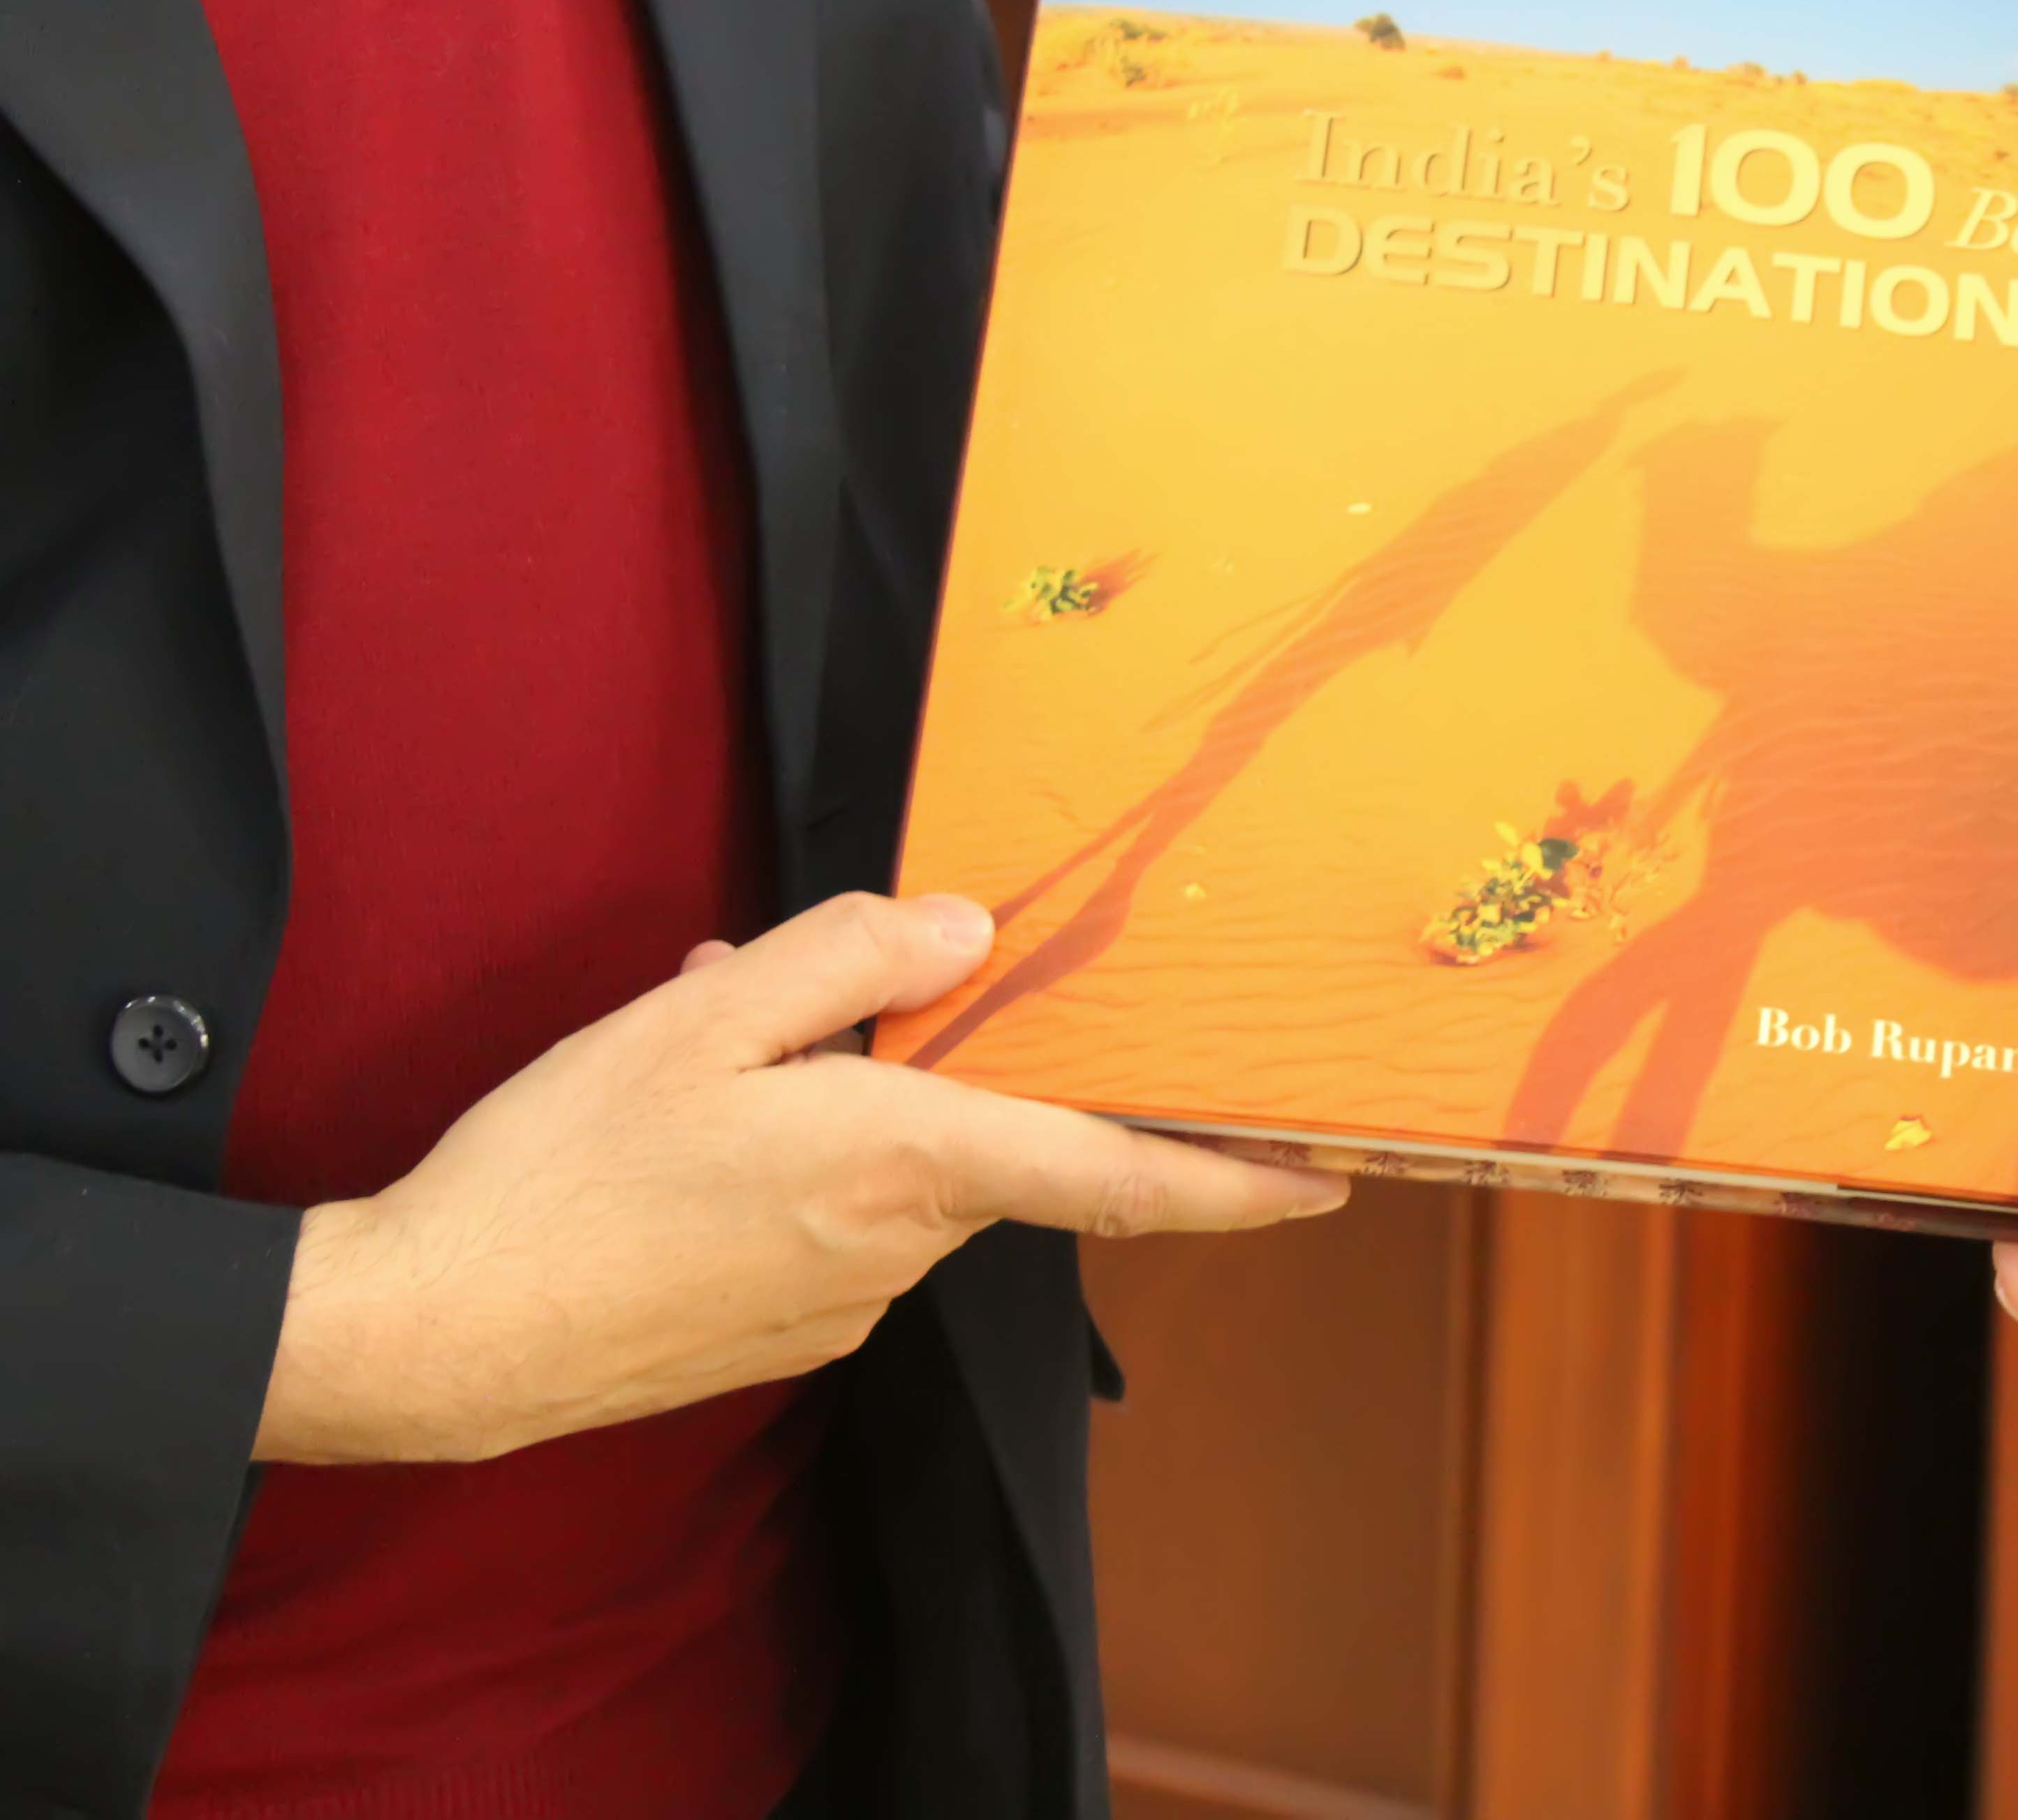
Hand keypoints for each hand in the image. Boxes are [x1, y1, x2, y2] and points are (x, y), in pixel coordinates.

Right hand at [254, 892, 1346, 1465]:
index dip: (1238, 1179)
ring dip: (859, 1108)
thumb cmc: (558, 1174)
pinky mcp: (790, 1331)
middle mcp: (901, 1248)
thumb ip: (846, 959)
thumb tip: (965, 928)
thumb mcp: (695, 1020)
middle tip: (862, 1008)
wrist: (437, 1336)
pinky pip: (845, 1222)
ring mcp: (847, 1303)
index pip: (1117, 1175)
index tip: (1332, 1178)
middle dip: (964, 1073)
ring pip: (910, 1175)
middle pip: (999, 1146)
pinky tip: (706, 1124)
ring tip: (728, 1051)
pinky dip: (807, 1163)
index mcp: (902, 1162)